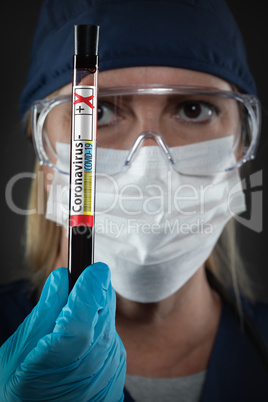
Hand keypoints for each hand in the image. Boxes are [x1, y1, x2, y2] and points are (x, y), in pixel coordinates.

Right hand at [0, 262, 125, 400]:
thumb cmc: (23, 389)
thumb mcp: (18, 351)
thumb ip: (43, 314)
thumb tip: (61, 279)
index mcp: (54, 366)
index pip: (81, 322)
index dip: (90, 292)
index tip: (94, 270)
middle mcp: (87, 372)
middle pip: (102, 318)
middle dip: (97, 292)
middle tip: (86, 279)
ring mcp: (107, 373)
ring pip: (109, 324)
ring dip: (97, 310)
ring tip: (75, 316)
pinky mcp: (118, 371)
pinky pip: (111, 337)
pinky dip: (100, 327)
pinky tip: (85, 334)